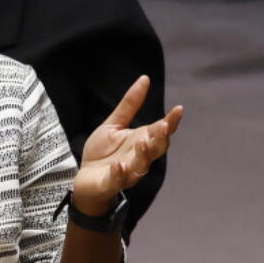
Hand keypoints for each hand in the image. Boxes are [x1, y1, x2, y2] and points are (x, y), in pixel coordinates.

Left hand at [73, 75, 182, 215]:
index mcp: (142, 141)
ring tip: (142, 142)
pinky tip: (118, 165)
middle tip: (162, 126)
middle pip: (156, 149)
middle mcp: (139, 157)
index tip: (178, 109)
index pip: (160, 131)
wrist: (85, 178)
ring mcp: (127, 171)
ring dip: (143, 154)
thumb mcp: (114, 124)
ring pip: (141, 165)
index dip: (171, 122)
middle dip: (160, 139)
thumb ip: (129, 105)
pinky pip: (118, 179)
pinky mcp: (112, 183)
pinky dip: (120, 173)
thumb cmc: (102, 152)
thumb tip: (145, 79)